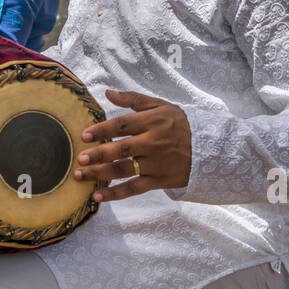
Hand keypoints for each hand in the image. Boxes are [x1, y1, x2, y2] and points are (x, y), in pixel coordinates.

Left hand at [72, 90, 190, 201]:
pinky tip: (98, 196)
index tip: (84, 136)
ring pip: (124, 170)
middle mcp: (154, 142)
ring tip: (80, 176)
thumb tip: (108, 93)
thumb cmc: (179, 124)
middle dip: (99, 154)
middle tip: (80, 158)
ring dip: (101, 174)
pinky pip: (134, 188)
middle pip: (122, 149)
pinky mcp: (159, 180)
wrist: (209, 148)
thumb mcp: (161, 106)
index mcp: (153, 121)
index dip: (103, 130)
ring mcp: (156, 163)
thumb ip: (133, 99)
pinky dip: (116, 194)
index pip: (123, 125)